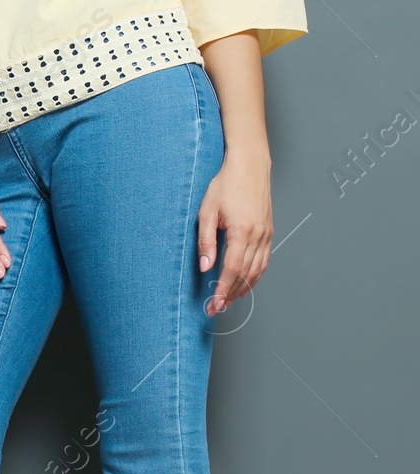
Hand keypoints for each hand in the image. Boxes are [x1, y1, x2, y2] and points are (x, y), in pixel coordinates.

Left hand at [197, 153, 272, 315]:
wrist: (250, 166)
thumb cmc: (226, 185)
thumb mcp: (207, 212)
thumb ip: (205, 242)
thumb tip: (205, 267)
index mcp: (242, 230)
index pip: (232, 269)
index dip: (223, 289)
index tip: (214, 303)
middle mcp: (258, 235)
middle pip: (246, 274)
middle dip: (230, 294)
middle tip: (217, 307)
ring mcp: (267, 234)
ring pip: (257, 270)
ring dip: (243, 288)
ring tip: (229, 300)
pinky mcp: (269, 231)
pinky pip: (264, 260)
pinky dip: (255, 276)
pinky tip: (245, 284)